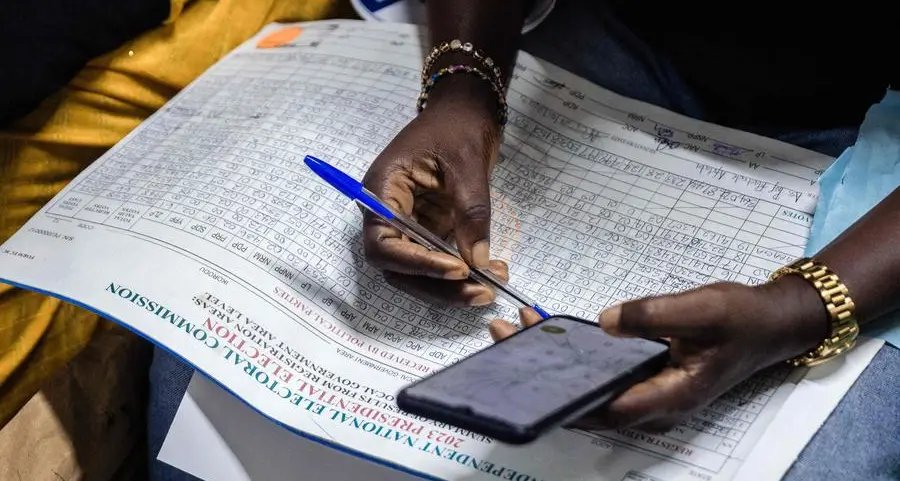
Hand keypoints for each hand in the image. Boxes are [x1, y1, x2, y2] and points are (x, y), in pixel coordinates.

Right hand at [362, 76, 507, 306]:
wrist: (466, 110)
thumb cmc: (458, 126)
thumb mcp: (467, 163)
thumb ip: (471, 211)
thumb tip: (478, 260)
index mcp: (382, 191)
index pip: (383, 243)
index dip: (416, 263)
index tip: (457, 269)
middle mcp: (387, 213)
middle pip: (399, 267)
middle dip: (439, 285)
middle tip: (483, 291)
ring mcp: (408, 224)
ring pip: (418, 272)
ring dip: (453, 287)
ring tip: (494, 286)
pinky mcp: (428, 230)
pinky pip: (439, 261)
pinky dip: (464, 273)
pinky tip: (494, 272)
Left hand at [489, 277, 827, 431]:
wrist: (769, 321)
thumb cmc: (742, 317)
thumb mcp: (703, 307)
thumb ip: (654, 315)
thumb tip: (605, 321)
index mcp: (673, 395)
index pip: (611, 410)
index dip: (568, 401)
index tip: (528, 383)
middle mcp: (656, 402)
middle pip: (592, 402)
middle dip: (546, 378)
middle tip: (506, 340)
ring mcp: (649, 391)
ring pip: (594, 387)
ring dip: (555, 364)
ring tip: (517, 330)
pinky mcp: (645, 375)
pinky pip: (604, 373)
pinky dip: (576, 355)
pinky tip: (552, 332)